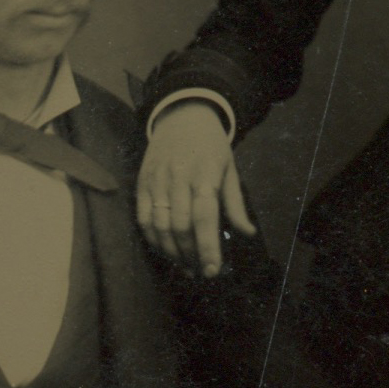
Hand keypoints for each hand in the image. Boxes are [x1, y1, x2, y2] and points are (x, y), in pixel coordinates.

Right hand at [137, 101, 256, 277]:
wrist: (182, 116)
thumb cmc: (211, 146)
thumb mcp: (230, 168)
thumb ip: (236, 203)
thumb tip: (247, 233)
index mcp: (204, 174)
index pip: (204, 217)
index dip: (207, 247)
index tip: (213, 270)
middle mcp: (178, 178)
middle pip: (180, 226)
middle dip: (191, 255)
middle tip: (201, 271)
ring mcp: (156, 181)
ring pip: (160, 226)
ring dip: (172, 252)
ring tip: (186, 266)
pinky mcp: (142, 184)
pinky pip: (143, 219)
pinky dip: (153, 240)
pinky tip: (166, 251)